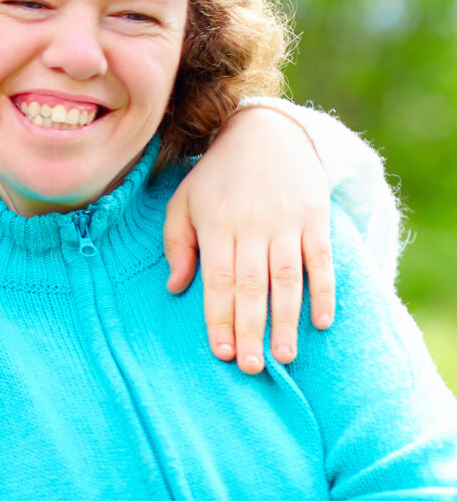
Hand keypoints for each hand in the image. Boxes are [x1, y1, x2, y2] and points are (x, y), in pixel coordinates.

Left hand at [164, 105, 333, 372]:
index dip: (219, 319)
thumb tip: (174, 288)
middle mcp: (251, 226)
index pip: (216, 281)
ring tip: (284, 356)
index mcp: (215, 225)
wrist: (267, 132)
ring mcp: (286, 222)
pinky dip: (325, 291)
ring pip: (286, 278)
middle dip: (251, 329)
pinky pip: (321, 260)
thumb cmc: (216, 175)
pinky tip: (323, 321)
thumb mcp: (184, 202)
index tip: (222, 353)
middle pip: (251, 286)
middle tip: (253, 367)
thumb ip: (177, 244)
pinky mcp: (316, 219)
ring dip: (287, 319)